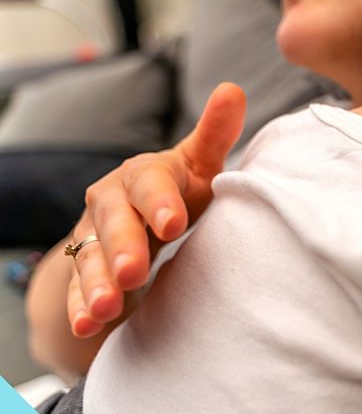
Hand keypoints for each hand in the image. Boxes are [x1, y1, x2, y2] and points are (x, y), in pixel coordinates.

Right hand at [66, 82, 246, 336]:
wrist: (139, 226)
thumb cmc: (180, 193)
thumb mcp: (198, 167)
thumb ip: (215, 135)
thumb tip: (232, 89)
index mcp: (145, 174)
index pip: (148, 181)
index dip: (160, 201)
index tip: (174, 223)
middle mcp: (114, 202)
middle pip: (114, 221)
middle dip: (122, 246)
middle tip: (134, 272)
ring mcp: (95, 237)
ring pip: (91, 257)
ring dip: (96, 283)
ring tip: (106, 308)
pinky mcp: (86, 271)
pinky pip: (77, 289)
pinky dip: (80, 307)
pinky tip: (88, 324)